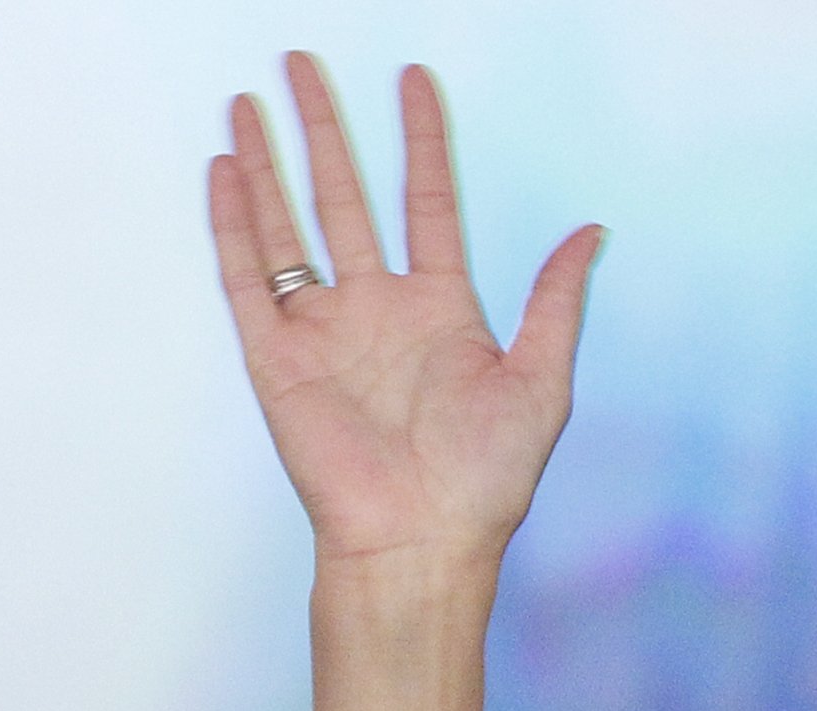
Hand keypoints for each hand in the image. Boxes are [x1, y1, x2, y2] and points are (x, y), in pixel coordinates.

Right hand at [208, 56, 599, 567]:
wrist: (422, 541)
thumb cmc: (486, 482)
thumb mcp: (541, 382)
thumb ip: (556, 303)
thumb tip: (591, 232)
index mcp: (442, 312)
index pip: (428, 204)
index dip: (423, 143)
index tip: (414, 82)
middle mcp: (379, 311)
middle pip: (346, 196)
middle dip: (326, 129)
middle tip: (303, 63)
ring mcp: (325, 331)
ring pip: (289, 225)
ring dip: (271, 162)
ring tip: (253, 101)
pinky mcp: (278, 358)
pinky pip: (248, 278)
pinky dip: (235, 223)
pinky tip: (226, 168)